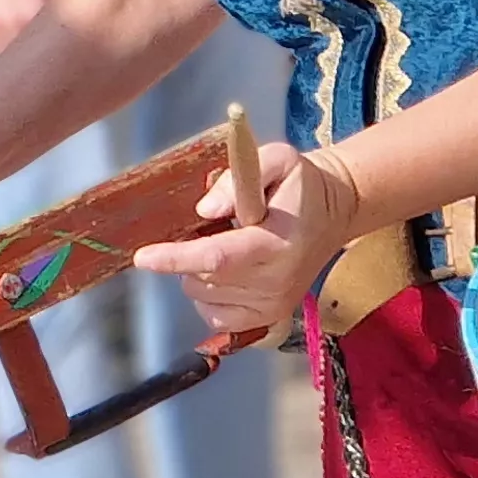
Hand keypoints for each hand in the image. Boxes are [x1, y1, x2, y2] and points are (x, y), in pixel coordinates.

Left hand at [130, 142, 361, 333]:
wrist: (335, 212)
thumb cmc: (300, 184)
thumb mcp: (278, 159)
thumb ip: (238, 178)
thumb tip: (205, 210)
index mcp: (277, 244)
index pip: (218, 258)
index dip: (176, 258)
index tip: (142, 257)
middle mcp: (277, 282)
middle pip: (204, 279)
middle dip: (188, 254)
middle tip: (213, 227)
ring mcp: (274, 305)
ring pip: (204, 298)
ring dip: (198, 274)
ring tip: (225, 246)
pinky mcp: (270, 318)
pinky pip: (217, 318)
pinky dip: (208, 298)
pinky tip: (222, 275)